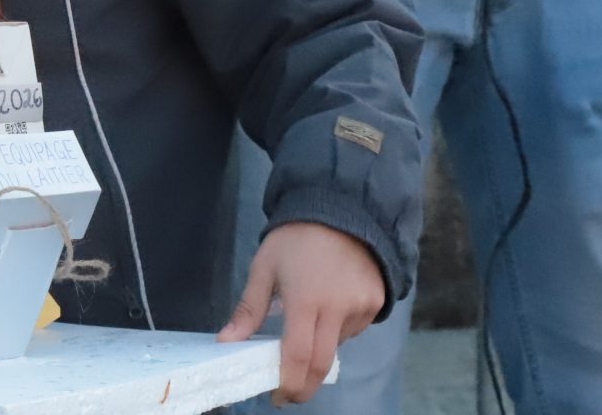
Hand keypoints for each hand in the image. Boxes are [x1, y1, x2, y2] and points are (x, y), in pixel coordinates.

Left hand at [219, 223, 385, 403]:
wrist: (341, 206)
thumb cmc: (295, 237)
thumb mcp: (264, 267)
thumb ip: (249, 309)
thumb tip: (225, 342)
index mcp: (305, 299)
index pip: (297, 355)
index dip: (287, 383)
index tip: (277, 397)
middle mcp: (338, 308)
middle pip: (321, 364)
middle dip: (304, 385)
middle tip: (288, 391)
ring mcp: (361, 307)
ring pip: (337, 346)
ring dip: (319, 349)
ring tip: (306, 322)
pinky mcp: (376, 302)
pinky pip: (353, 330)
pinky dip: (337, 330)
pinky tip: (328, 306)